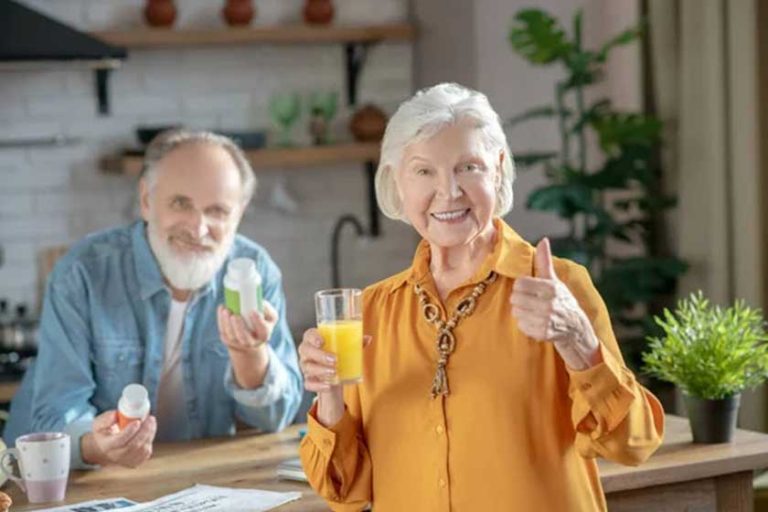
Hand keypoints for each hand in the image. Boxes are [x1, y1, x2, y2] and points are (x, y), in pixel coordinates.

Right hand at [82, 410, 156, 467]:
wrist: (105, 449)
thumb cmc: (104, 433)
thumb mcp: (99, 424)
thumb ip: (107, 418)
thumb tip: (116, 415)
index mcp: (107, 446)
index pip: (119, 440)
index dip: (129, 431)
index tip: (137, 421)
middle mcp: (116, 456)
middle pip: (134, 445)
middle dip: (144, 431)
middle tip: (150, 418)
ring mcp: (127, 461)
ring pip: (142, 449)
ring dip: (150, 433)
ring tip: (151, 421)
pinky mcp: (136, 462)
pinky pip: (146, 452)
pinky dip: (150, 439)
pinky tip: (150, 429)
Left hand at [217, 302, 276, 352]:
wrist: (251, 339)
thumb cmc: (261, 324)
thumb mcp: (270, 318)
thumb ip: (267, 309)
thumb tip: (259, 302)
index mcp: (264, 335)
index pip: (263, 331)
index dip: (258, 321)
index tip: (253, 311)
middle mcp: (251, 342)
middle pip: (245, 337)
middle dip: (239, 327)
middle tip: (235, 315)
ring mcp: (238, 343)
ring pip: (232, 336)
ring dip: (227, 323)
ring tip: (226, 311)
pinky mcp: (228, 340)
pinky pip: (223, 332)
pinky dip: (221, 320)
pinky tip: (221, 309)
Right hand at [298, 328, 370, 426]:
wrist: (334, 374)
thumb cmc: (337, 354)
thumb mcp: (346, 347)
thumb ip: (355, 342)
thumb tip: (368, 339)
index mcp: (314, 339)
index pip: (309, 335)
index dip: (313, 337)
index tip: (322, 341)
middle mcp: (307, 352)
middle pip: (306, 350)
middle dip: (320, 355)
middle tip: (335, 360)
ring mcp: (306, 366)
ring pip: (308, 367)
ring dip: (321, 370)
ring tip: (334, 372)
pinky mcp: (308, 380)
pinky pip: (309, 383)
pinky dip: (318, 385)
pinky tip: (328, 386)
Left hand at [509, 237, 600, 369]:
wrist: (575, 327)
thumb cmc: (561, 299)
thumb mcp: (554, 280)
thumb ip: (544, 261)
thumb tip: (543, 240)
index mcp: (550, 288)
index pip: (519, 283)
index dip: (520, 286)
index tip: (526, 289)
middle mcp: (549, 304)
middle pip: (515, 298)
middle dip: (519, 299)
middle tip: (528, 301)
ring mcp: (545, 319)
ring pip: (516, 312)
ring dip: (521, 312)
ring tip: (532, 311)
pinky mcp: (542, 332)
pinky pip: (521, 326)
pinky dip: (525, 324)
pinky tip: (534, 321)